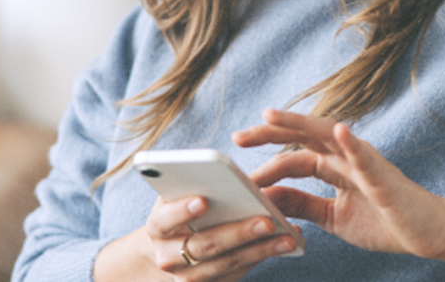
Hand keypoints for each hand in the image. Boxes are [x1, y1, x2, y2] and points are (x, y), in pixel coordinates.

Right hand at [94, 194, 299, 281]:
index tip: (203, 200)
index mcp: (157, 227)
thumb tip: (224, 174)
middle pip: (205, 246)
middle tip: (266, 220)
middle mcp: (168, 258)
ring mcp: (187, 279)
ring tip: (287, 236)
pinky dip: (259, 259)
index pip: (165, 220)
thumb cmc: (179, 211)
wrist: (169, 249)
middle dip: (238, 233)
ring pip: (226, 264)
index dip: (182, 211)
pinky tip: (282, 245)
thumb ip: (190, 185)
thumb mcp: (176, 196)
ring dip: (259, 250)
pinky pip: (236, 275)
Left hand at [233, 109, 444, 280]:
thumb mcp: (333, 217)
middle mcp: (345, 156)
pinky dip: (352, 142)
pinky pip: (366, 156)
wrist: (429, 235)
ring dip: (299, 123)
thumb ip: (302, 204)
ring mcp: (364, 162)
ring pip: (327, 135)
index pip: (292, 156)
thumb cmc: (385, 222)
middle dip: (269, 133)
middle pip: (301, 137)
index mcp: (332, 166)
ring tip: (271, 115)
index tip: (237, 167)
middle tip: (237, 137)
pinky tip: (340, 131)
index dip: (265, 160)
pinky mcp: (384, 176)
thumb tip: (266, 198)